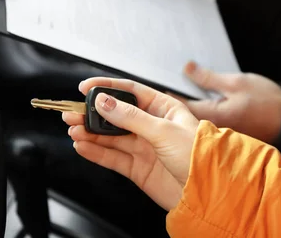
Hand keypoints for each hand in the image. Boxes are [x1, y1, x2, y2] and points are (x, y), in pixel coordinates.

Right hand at [62, 77, 198, 210]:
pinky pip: (112, 157)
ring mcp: (144, 147)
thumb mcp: (163, 130)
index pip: (130, 91)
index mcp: (163, 108)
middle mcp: (152, 126)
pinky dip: (95, 152)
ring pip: (111, 137)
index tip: (85, 87)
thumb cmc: (199, 156)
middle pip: (116, 115)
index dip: (107, 88)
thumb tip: (104, 102)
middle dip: (93, 114)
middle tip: (72, 113)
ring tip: (73, 129)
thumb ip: (130, 117)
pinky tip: (82, 146)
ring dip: (90, 133)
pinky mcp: (138, 168)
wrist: (208, 193)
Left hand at [177, 62, 280, 143]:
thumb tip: (186, 68)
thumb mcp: (237, 82)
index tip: (158, 82)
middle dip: (177, 98)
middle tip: (168, 82)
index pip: (179, 105)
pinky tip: (205, 98)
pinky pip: (210, 121)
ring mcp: (221, 133)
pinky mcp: (230, 134)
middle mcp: (213, 128)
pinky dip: (205, 109)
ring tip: (184, 87)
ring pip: (197, 117)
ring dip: (191, 104)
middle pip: (186, 113)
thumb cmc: (268, 102)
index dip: (167, 93)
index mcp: (211, 116)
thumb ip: (208, 78)